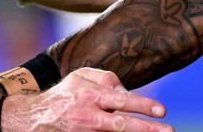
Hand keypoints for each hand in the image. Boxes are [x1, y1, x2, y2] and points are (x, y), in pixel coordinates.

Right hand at [4, 68, 171, 131]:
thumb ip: (107, 78)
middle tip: (168, 131)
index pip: (121, 101)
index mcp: (90, 96)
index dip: (143, 106)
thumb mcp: (82, 76)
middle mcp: (88, 117)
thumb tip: (127, 93)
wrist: (34, 119)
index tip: (162, 111)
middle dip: (146, 129)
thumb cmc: (65, 93)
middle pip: (121, 125)